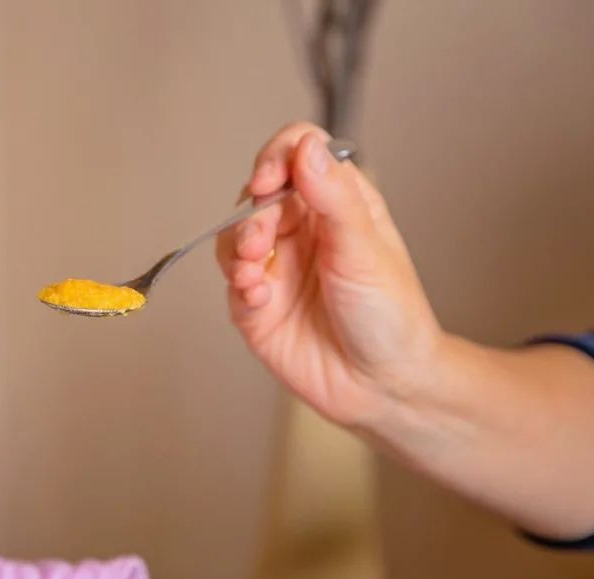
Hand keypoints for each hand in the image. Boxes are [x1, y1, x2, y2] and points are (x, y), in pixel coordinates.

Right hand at [216, 121, 441, 428]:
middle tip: (262, 241)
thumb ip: (333, 196)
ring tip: (254, 272)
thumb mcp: (366, 249)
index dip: (276, 158)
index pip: (296, 154)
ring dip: (237, 248)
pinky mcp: (256, 305)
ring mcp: (277, 267)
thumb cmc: (391, 317)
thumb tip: (305, 147)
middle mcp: (302, 230)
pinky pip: (232, 282)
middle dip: (252, 215)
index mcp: (337, 204)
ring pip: (234, 236)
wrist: (382, 386)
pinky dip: (238, 284)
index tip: (268, 180)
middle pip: (256, 196)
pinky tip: (258, 296)